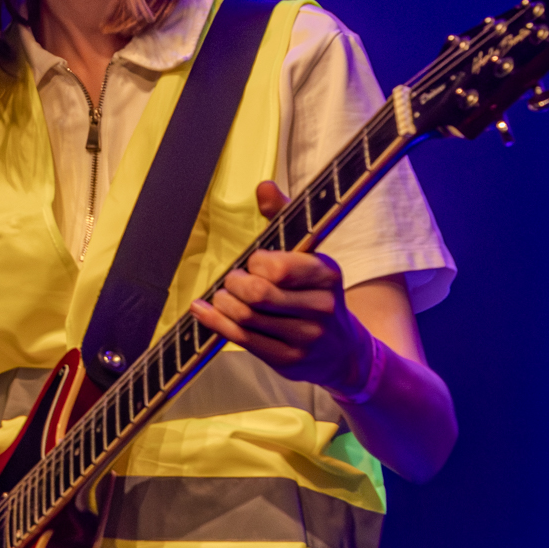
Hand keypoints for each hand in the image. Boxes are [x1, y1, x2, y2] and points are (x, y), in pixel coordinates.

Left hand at [189, 181, 373, 393]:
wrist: (344, 350)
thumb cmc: (316, 293)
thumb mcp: (309, 255)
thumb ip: (285, 218)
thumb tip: (264, 187)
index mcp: (327, 274)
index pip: (278, 267)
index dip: (256, 263)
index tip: (253, 262)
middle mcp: (321, 307)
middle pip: (259, 294)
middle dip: (235, 284)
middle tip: (232, 280)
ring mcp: (306, 338)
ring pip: (247, 318)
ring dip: (223, 303)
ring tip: (221, 296)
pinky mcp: (288, 361)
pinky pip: (243, 340)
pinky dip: (217, 323)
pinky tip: (205, 311)